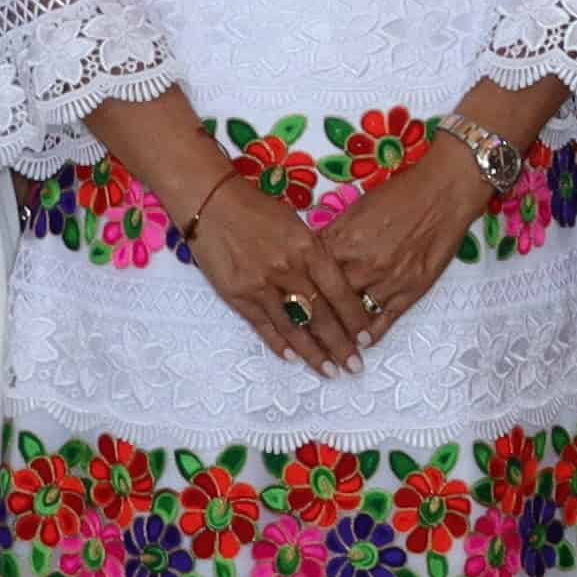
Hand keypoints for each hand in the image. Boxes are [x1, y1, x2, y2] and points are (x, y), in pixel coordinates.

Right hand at [188, 182, 363, 374]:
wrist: (211, 203)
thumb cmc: (258, 209)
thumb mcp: (296, 225)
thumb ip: (315, 255)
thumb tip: (335, 286)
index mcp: (308, 248)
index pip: (339, 291)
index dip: (354, 318)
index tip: (365, 338)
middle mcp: (288, 269)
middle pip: (320, 315)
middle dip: (339, 345)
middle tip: (354, 366)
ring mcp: (261, 285)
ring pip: (293, 327)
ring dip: (313, 353)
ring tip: (329, 372)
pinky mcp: (238, 295)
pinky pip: (264, 326)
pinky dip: (280, 344)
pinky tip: (294, 358)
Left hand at [306, 138, 495, 351]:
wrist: (443, 193)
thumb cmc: (399, 194)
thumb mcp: (357, 208)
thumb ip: (334, 234)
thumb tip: (314, 253)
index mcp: (342, 240)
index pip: (310, 275)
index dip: (297, 294)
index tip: (286, 307)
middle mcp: (360, 265)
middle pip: (326, 302)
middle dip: (311, 322)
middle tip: (299, 337)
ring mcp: (385, 281)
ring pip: (352, 318)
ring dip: (338, 336)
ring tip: (327, 352)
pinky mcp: (410, 291)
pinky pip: (384, 321)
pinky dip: (370, 334)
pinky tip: (361, 343)